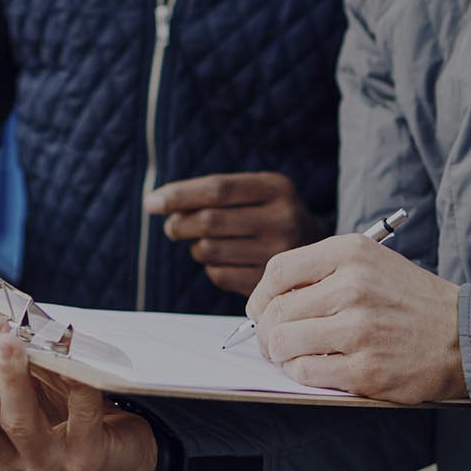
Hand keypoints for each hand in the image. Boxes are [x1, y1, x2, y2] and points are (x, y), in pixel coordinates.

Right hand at [0, 302, 158, 470]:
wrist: (121, 449)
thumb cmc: (64, 404)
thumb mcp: (25, 377)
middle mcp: (2, 452)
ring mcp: (43, 461)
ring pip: (16, 422)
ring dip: (13, 376)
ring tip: (15, 338)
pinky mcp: (85, 460)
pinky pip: (80, 417)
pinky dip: (76, 384)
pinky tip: (72, 358)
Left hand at [145, 172, 328, 294]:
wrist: (318, 252)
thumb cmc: (270, 215)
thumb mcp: (257, 192)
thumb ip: (214, 193)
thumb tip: (159, 205)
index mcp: (277, 187)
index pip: (217, 189)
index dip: (179, 195)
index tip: (151, 202)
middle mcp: (283, 219)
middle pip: (209, 221)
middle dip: (179, 223)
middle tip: (172, 226)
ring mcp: (279, 254)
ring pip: (209, 250)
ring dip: (195, 247)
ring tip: (204, 242)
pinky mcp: (269, 283)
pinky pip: (218, 275)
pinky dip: (210, 268)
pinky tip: (223, 261)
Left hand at [246, 233, 466, 404]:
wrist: (462, 335)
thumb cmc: (410, 299)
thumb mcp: (370, 263)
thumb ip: (322, 272)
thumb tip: (268, 300)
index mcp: (350, 253)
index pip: (278, 271)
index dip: (260, 296)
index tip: (262, 310)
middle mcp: (352, 286)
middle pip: (275, 311)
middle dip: (266, 331)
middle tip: (274, 341)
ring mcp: (359, 329)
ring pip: (284, 343)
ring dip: (281, 355)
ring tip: (293, 356)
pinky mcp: (365, 368)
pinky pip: (306, 372)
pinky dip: (301, 374)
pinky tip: (316, 369)